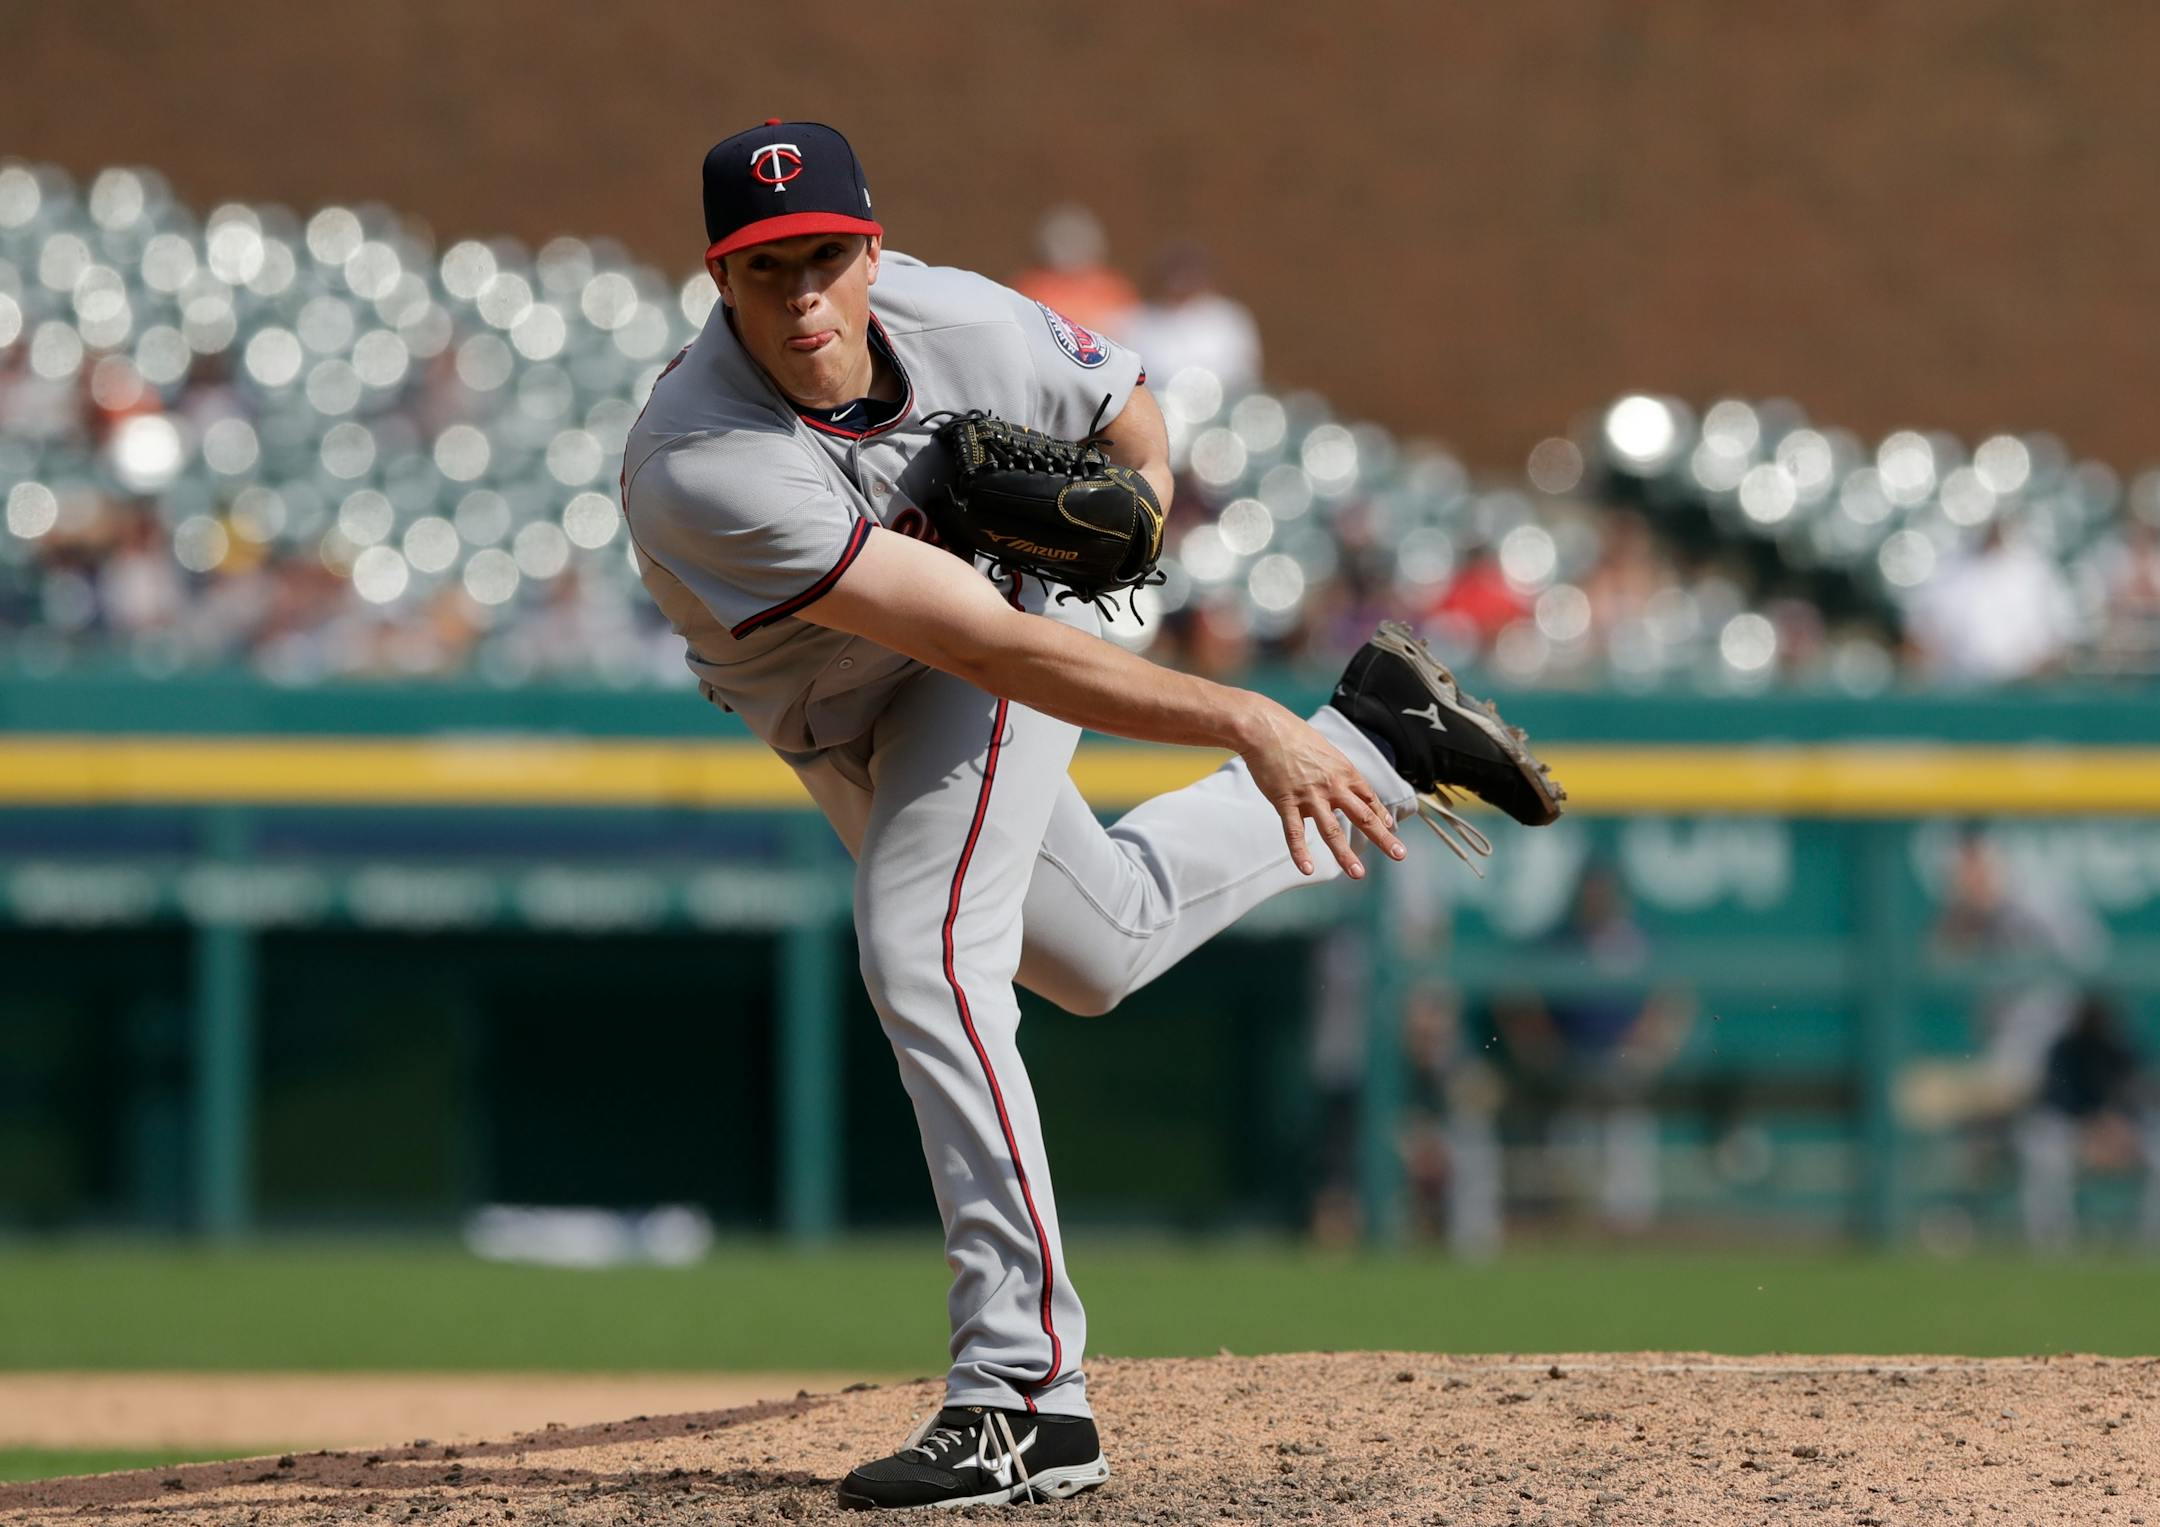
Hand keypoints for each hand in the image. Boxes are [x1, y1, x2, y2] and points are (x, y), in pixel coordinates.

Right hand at [1236, 698, 1406, 878]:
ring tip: (1358, 874)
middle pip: (1362, 816)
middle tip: (1399, 855)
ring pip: (1332, 830)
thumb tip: (1343, 786)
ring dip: (1346, 855)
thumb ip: (1336, 771)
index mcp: (1343, 772)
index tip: (1391, 830)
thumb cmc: (1294, 736)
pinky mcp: (1286, 801)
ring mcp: (1309, 796)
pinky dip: (1300, 852)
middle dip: (1383, 838)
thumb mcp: (1325, 750)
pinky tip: (1306, 869)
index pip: (1369, 798)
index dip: (1381, 815)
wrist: (1265, 729)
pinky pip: (1295, 832)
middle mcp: (1332, 786)